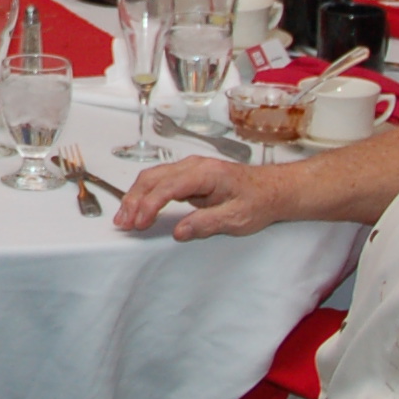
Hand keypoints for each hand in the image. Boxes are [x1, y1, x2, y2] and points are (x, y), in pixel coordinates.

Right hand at [113, 155, 283, 238]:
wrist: (273, 189)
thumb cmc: (259, 200)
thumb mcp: (237, 218)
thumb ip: (206, 224)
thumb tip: (180, 231)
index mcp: (206, 173)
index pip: (168, 187)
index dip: (150, 205)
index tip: (140, 223)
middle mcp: (194, 166)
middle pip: (153, 178)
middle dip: (134, 200)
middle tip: (124, 222)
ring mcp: (190, 169)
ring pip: (152, 177)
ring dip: (135, 197)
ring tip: (125, 218)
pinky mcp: (189, 176)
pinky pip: (160, 181)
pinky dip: (145, 194)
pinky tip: (138, 208)